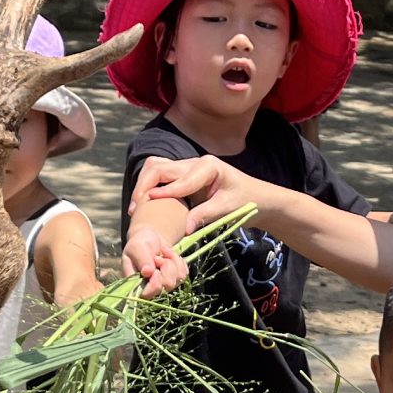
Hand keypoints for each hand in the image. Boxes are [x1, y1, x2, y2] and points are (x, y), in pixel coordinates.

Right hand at [122, 224, 190, 294]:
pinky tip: (169, 255)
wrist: (151, 239)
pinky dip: (178, 260)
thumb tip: (147, 272)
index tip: (156, 271)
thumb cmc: (139, 244)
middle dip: (165, 266)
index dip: (155, 284)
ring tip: (162, 254)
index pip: (147, 294)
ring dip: (172, 261)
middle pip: (167, 285)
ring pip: (178, 278)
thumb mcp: (136, 248)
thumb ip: (141, 260)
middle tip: (157, 257)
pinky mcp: (176, 280)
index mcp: (135, 284)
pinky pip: (184, 273)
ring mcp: (165, 285)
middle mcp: (151, 289)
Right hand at [134, 153, 272, 234]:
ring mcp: (187, 169)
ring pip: (156, 169)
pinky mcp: (183, 178)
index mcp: (208, 166)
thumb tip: (185, 229)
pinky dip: (149, 189)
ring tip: (136, 207)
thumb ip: (204, 215)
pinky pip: (161, 178)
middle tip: (135, 208)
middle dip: (144, 185)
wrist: (257, 199)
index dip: (164, 192)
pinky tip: (143, 206)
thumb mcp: (227, 209)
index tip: (148, 203)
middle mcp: (194, 163)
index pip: (179, 179)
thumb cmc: (246, 202)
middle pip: (159, 167)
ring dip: (143, 185)